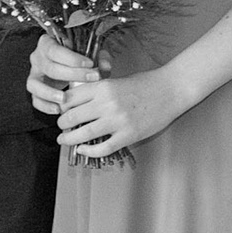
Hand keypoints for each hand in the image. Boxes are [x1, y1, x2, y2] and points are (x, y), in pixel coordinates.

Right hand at [27, 37, 107, 114]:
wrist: (69, 64)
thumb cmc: (78, 56)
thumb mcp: (89, 52)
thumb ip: (99, 57)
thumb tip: (105, 67)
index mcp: (47, 44)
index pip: (55, 50)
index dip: (72, 58)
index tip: (89, 63)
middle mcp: (37, 59)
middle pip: (50, 68)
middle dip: (72, 74)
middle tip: (91, 78)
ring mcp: (34, 75)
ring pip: (35, 85)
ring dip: (50, 93)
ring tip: (65, 99)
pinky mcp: (35, 90)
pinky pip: (35, 100)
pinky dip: (45, 106)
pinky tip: (58, 109)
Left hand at [56, 67, 185, 159]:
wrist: (170, 90)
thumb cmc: (145, 84)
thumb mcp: (116, 80)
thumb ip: (98, 91)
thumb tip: (78, 103)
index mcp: (103, 87)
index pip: (70, 98)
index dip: (61, 106)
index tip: (61, 110)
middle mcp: (107, 103)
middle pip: (72, 117)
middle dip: (62, 124)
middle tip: (61, 127)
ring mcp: (118, 121)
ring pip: (83, 134)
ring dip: (69, 139)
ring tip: (65, 140)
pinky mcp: (128, 135)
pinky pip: (103, 148)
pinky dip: (89, 151)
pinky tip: (83, 150)